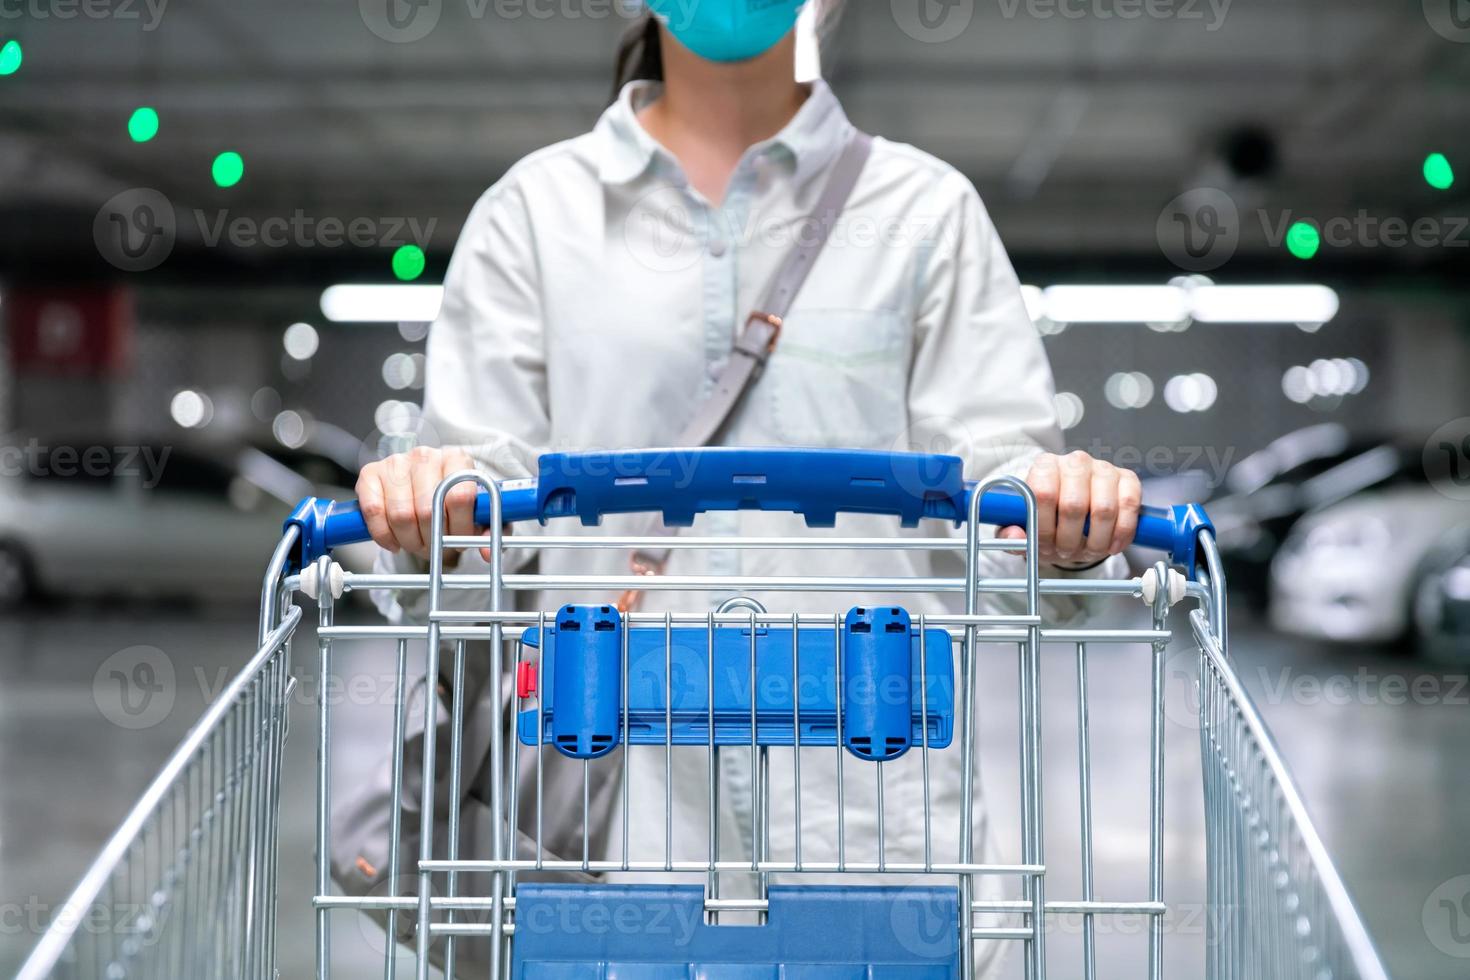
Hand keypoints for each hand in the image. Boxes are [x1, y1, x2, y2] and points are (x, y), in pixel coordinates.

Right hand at [356, 446, 490, 561]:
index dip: (459, 527)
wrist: (427, 487)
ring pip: (400, 514)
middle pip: (427, 509)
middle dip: (432, 539)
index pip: (458, 496)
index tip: (459, 540)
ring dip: (409, 540)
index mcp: (458, 459)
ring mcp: (396, 462)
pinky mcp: (370, 473)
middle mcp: (426, 456)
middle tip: (436, 547)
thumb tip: (487, 553)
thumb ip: (490, 530)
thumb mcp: (480, 514)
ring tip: (417, 543)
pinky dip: (383, 534)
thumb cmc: (455, 502)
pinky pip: (373, 510)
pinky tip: (395, 541)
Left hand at [998, 451, 1141, 568]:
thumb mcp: (1023, 528)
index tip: (1044, 546)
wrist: (1074, 512)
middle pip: (1073, 505)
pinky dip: (1122, 532)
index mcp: (1044, 466)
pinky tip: (1111, 546)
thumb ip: (1010, 534)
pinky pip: (1130, 505)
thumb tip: (1015, 535)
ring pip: (1104, 509)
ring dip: (1095, 540)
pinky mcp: (1127, 479)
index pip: (1043, 494)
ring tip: (1086, 550)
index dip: (1044, 527)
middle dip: (1069, 539)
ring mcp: (1103, 468)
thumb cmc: (1047, 518)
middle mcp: (1074, 462)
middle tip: (1065, 552)